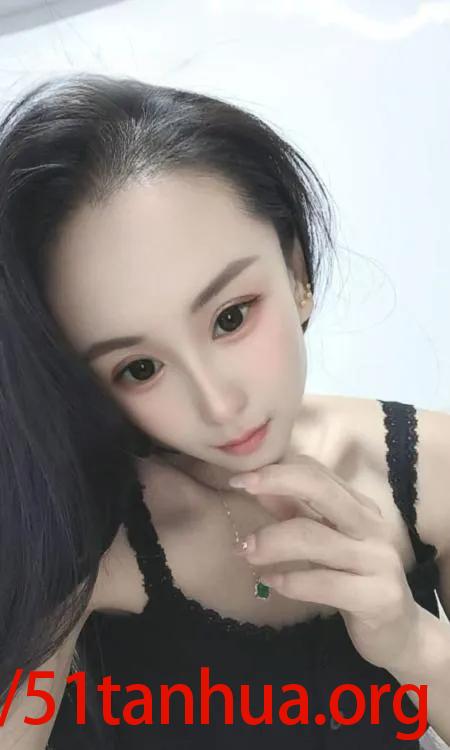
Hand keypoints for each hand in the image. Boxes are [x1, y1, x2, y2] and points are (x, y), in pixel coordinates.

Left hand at [229, 455, 421, 670]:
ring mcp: (379, 561)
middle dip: (275, 482)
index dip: (277, 470)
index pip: (318, 473)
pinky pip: (326, 583)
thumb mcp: (326, 544)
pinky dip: (293, 581)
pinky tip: (271, 582)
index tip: (240, 477)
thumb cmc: (356, 582)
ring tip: (245, 551)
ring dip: (272, 540)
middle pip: (320, 489)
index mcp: (360, 508)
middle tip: (240, 487)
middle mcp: (372, 527)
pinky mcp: (378, 597)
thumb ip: (297, 515)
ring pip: (316, 537)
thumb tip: (259, 488)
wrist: (402, 634)